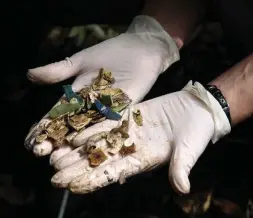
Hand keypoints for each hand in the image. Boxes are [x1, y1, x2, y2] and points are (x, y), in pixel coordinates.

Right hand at [24, 15, 178, 155]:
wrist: (141, 49)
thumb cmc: (112, 53)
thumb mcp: (81, 61)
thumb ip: (59, 71)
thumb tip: (29, 74)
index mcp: (78, 96)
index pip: (57, 115)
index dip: (43, 128)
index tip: (30, 141)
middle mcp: (91, 107)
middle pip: (71, 127)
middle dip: (56, 141)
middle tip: (42, 154)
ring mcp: (108, 111)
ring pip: (89, 130)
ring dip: (76, 145)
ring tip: (62, 158)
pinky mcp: (126, 111)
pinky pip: (113, 125)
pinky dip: (102, 135)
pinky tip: (91, 148)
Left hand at [50, 81, 230, 193]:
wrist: (196, 109)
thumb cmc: (196, 133)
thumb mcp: (189, 151)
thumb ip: (181, 167)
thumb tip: (183, 189)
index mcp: (142, 160)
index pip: (114, 173)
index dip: (93, 180)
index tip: (72, 187)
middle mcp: (130, 148)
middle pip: (99, 160)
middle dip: (77, 168)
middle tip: (54, 175)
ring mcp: (127, 132)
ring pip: (97, 142)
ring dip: (76, 150)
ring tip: (55, 156)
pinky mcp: (128, 116)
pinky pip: (106, 122)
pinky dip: (89, 128)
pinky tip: (72, 133)